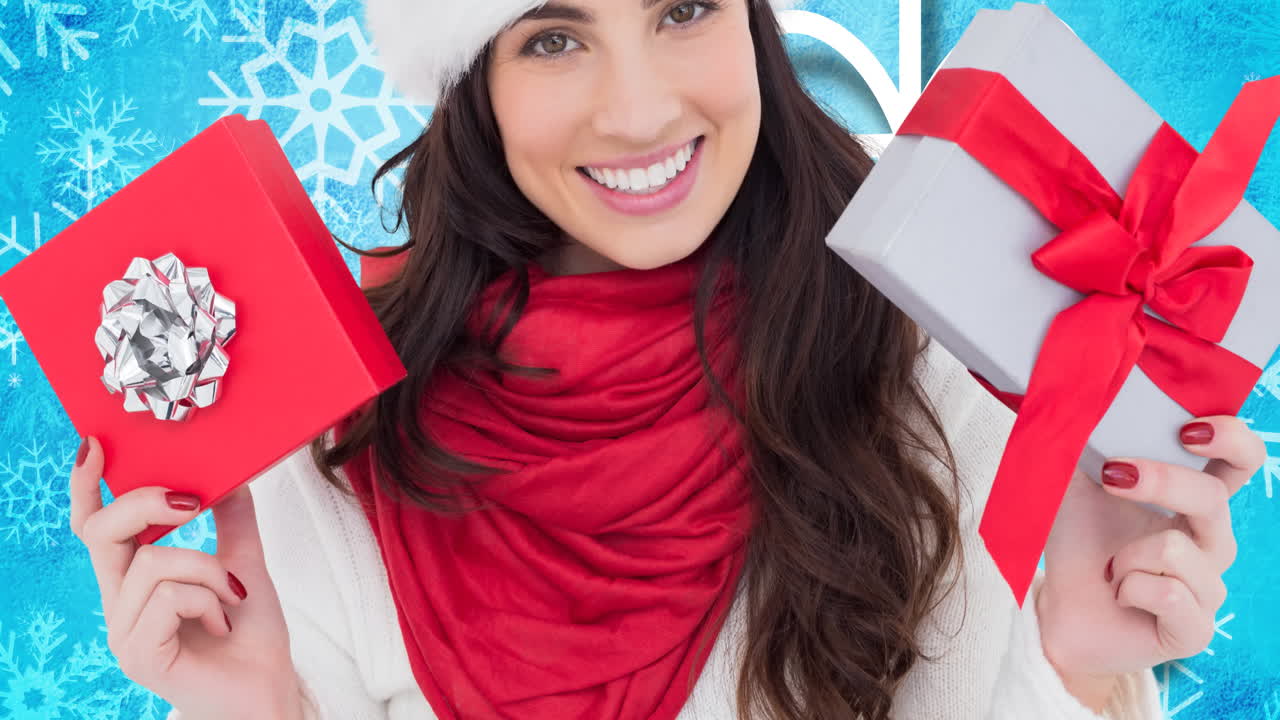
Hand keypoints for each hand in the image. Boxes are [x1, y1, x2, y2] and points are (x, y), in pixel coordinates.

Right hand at [69, 435, 306, 718]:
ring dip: (207, 569)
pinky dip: (208, 600)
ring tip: (231, 597)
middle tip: (194, 501)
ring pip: (152, 563)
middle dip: (147, 503)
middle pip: (102, 532)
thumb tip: (232, 474)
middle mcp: (119, 603)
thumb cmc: (251, 635)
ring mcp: (124, 632)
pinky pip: (168, 598)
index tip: (96, 445)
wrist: (271, 688)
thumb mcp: (244, 563)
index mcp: (135, 579)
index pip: (95, 527)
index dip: (86, 486)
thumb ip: (233, 520)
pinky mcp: (139, 656)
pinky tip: (222, 622)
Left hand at [1034, 416, 1263, 710]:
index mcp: (1195, 502)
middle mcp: (1213, 541)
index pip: (1241, 462)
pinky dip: (1127, 588)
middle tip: (1111, 477)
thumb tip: (1070, 390)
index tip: (1187, 429)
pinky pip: (1166, 593)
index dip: (1231, 438)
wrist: (1060, 610)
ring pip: (1174, 548)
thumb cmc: (1078, 544)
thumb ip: (1084, 442)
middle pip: (1211, 497)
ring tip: (1111, 568)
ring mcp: (1209, 587)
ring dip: (1124, 555)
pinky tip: (1120, 594)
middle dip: (1159, 482)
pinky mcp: (1195, 629)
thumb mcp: (1075, 486)